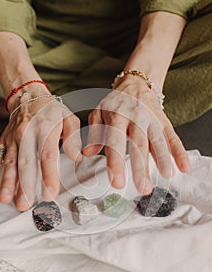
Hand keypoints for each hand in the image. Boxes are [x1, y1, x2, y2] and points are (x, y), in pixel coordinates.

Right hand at [0, 95, 81, 210]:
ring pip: (9, 162)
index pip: (47, 156)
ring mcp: (13, 139)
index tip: (50, 193)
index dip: (49, 176)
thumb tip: (76, 157)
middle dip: (25, 185)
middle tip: (25, 204)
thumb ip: (74, 138)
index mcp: (46, 130)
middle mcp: (27, 135)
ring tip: (5, 198)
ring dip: (7, 181)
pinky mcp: (4, 141)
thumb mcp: (69, 118)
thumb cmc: (51, 111)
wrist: (29, 96)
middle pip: (26, 163)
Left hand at [83, 77, 190, 193]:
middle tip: (143, 188)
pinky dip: (180, 152)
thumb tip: (87, 153)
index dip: (116, 163)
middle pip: (139, 144)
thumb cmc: (115, 103)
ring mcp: (152, 120)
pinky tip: (183, 166)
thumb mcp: (98, 113)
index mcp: (116, 117)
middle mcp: (136, 118)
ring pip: (158, 141)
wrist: (136, 84)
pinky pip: (173, 137)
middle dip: (142, 167)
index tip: (117, 182)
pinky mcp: (164, 122)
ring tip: (166, 175)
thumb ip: (94, 133)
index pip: (115, 142)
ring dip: (164, 159)